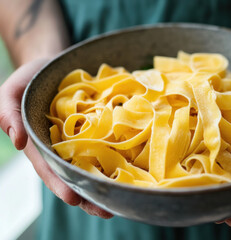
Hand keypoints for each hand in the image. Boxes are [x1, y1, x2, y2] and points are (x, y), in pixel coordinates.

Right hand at [0, 59, 112, 218]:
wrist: (54, 67)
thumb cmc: (31, 80)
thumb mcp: (11, 91)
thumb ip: (8, 113)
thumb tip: (18, 141)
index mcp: (41, 145)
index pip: (49, 168)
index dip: (59, 183)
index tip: (74, 198)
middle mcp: (62, 148)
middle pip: (74, 175)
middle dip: (88, 194)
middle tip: (106, 210)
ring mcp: (80, 141)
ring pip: (92, 166)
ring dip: (105, 184)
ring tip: (122, 200)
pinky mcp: (97, 131)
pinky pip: (107, 146)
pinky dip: (118, 160)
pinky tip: (132, 172)